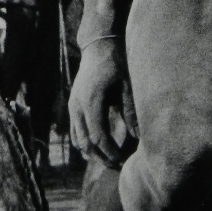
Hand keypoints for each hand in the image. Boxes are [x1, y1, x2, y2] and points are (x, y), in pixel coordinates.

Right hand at [68, 38, 136, 168]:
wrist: (98, 45)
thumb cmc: (116, 61)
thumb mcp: (127, 83)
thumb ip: (131, 109)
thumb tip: (138, 136)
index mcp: (91, 101)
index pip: (98, 136)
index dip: (110, 152)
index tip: (123, 160)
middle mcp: (78, 105)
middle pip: (85, 143)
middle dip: (101, 157)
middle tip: (119, 166)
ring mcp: (73, 105)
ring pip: (78, 139)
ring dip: (93, 152)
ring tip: (111, 159)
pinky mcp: (73, 104)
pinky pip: (76, 130)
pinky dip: (86, 142)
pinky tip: (101, 146)